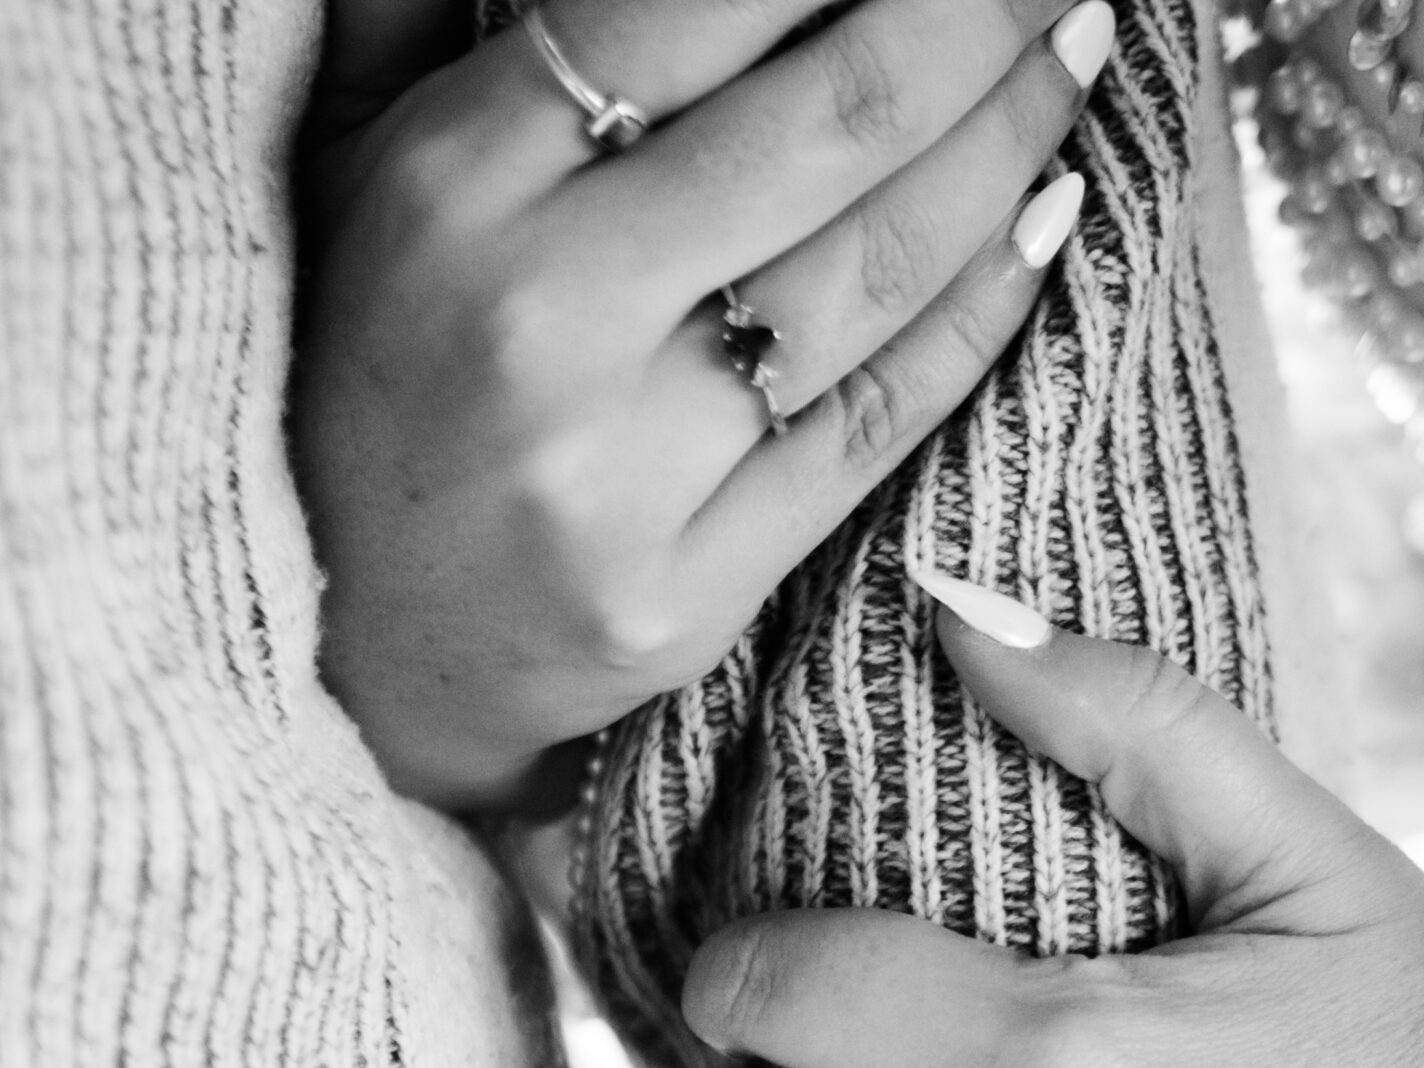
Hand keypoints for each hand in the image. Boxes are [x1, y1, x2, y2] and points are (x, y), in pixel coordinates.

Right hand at [293, 0, 1109, 812]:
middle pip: (830, 122)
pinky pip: (876, 421)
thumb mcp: (365, 160)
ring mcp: (625, 473)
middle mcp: (545, 320)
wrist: (350, 642)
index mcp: (457, 182)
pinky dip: (982, 308)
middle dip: (973, 18)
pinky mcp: (692, 588)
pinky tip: (1045, 219)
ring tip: (1069, 59)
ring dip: (1009, 145)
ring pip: (874, 270)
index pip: (692, 1)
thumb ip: (445, 13)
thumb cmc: (371, 370)